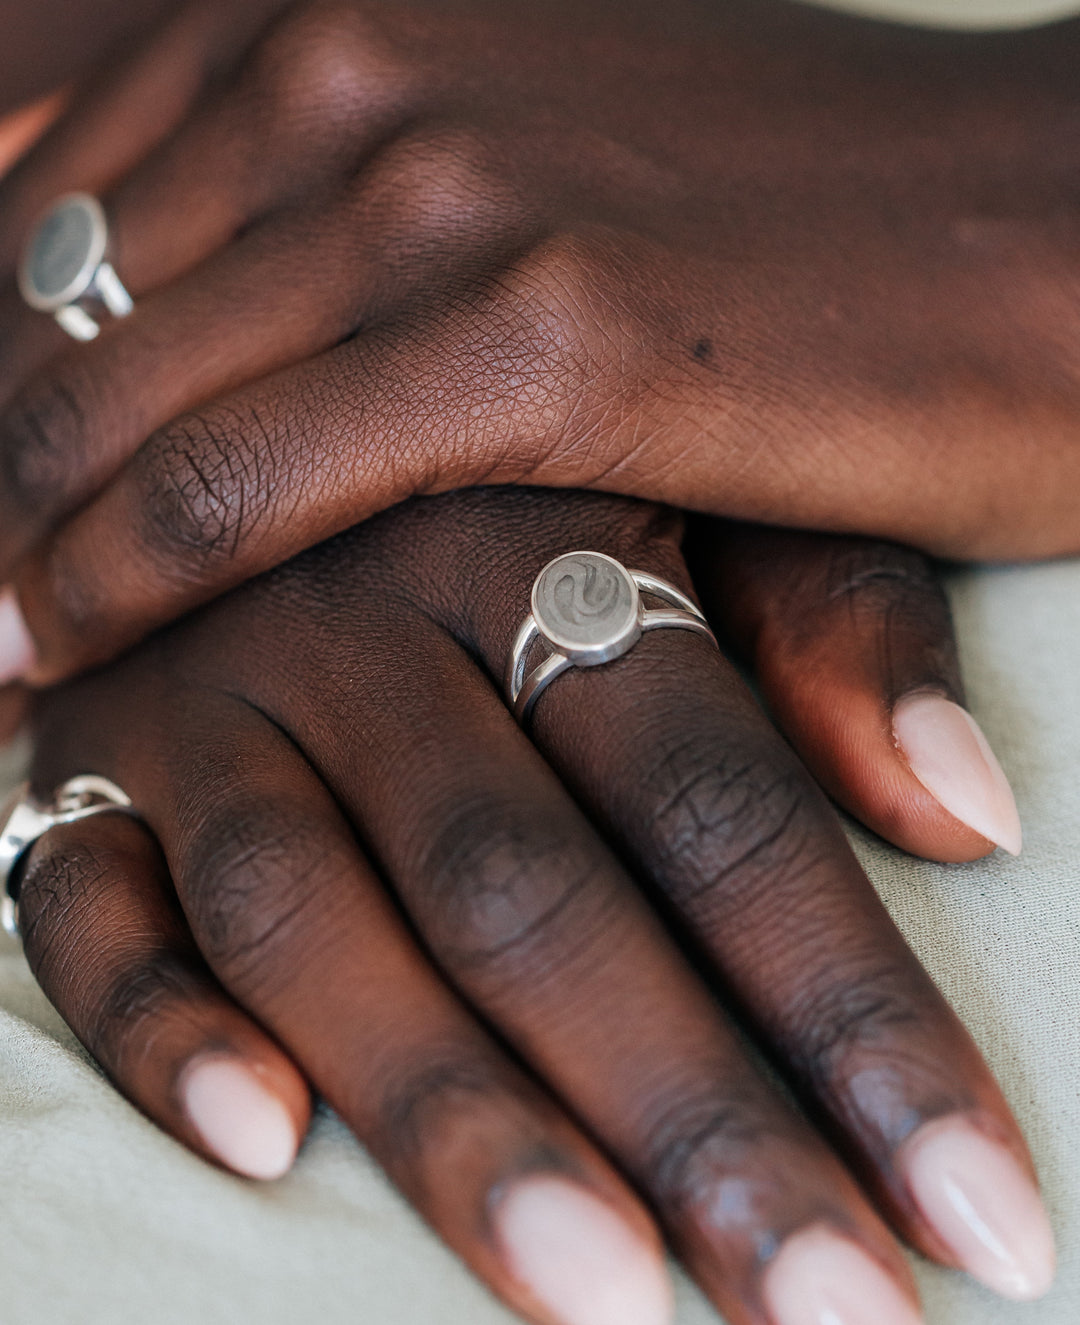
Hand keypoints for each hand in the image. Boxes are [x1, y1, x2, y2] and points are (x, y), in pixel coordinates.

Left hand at [2, 0, 1079, 683]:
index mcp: (340, 4)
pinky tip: (48, 649)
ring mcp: (448, 187)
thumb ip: (339, 215)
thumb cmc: (788, 224)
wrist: (1043, 228)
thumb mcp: (519, 170)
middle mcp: (361, 57)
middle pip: (55, 289)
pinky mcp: (548, 331)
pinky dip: (124, 569)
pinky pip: (249, 473)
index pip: (53, 189)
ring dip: (10, 530)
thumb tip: (187, 323)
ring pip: (118, 384)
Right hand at [14, 488, 1050, 1324]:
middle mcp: (357, 616)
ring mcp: (200, 689)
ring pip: (310, 914)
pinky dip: (155, 1024)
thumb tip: (972, 813)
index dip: (849, 1011)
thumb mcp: (688, 483)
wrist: (232, 402)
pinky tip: (258, 1147)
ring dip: (445, 1110)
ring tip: (598, 1301)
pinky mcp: (78, 760)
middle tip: (831, 1315)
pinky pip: (82, 902)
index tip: (974, 1206)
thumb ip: (828, 618)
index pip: (716, 802)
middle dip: (683, 1111)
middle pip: (525, 886)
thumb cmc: (501, 470)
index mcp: (538, 537)